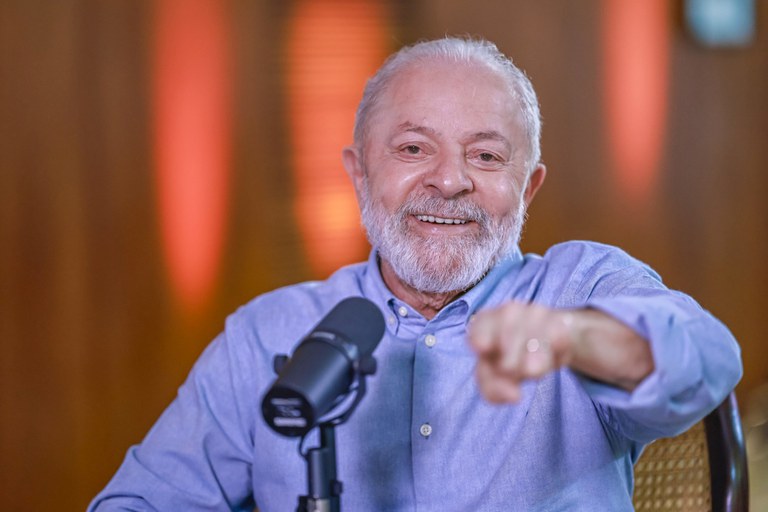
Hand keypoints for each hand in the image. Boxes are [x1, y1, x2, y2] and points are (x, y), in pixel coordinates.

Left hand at [468, 301, 652, 402]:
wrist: (546, 344)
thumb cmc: (511, 361)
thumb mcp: (496, 379)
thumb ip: (494, 390)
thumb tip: (514, 397)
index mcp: (486, 321)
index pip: (480, 324)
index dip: (480, 334)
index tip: (482, 349)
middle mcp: (509, 311)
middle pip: (507, 324)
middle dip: (509, 352)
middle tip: (511, 372)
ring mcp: (535, 313)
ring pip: (534, 328)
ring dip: (535, 353)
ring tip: (534, 372)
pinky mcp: (560, 322)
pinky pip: (559, 335)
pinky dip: (558, 350)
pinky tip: (557, 360)